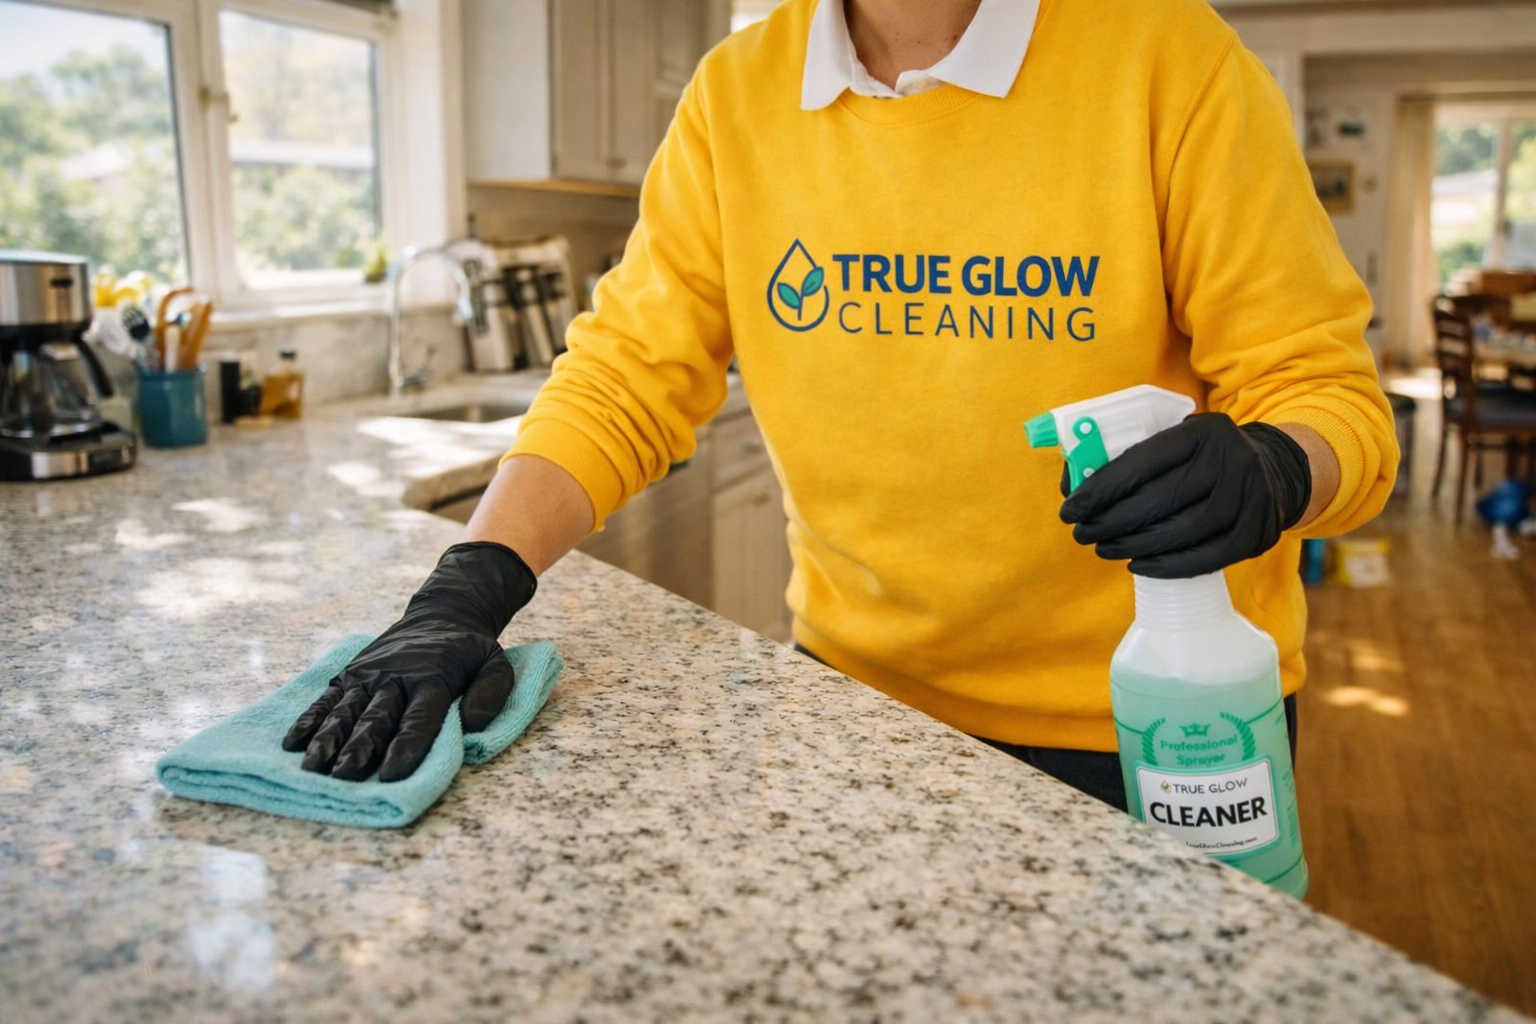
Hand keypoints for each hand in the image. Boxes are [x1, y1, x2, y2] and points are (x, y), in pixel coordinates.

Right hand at [282, 542, 536, 780]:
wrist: (440, 614)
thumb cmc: (468, 651)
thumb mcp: (495, 664)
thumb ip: (491, 693)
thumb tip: (473, 726)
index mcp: (433, 678)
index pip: (420, 717)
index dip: (406, 745)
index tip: (392, 773)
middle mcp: (395, 677)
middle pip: (376, 717)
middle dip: (360, 748)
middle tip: (346, 777)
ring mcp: (367, 675)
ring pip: (346, 710)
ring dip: (329, 739)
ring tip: (314, 767)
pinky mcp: (349, 674)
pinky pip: (326, 699)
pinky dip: (309, 720)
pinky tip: (292, 743)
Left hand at [1059, 413, 1311, 578]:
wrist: (1276, 468)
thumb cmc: (1204, 456)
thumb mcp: (1178, 439)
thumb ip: (1132, 453)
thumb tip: (1075, 482)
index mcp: (1200, 432)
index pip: (1141, 462)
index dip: (1101, 489)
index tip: (1071, 509)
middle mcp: (1228, 461)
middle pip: (1158, 500)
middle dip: (1110, 521)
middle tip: (1082, 533)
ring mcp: (1248, 498)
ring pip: (1180, 531)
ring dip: (1133, 545)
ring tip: (1103, 549)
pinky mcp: (1257, 532)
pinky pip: (1206, 557)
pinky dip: (1167, 566)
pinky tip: (1138, 565)